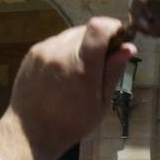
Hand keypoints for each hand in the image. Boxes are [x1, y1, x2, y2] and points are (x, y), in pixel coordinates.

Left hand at [0, 18, 135, 159]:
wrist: (30, 131)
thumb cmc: (71, 123)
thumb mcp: (100, 104)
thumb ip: (113, 72)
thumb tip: (129, 47)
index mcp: (81, 68)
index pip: (99, 27)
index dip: (113, 27)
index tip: (119, 39)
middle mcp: (60, 53)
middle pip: (87, 28)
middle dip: (99, 39)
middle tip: (101, 61)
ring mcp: (43, 51)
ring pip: (71, 34)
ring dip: (81, 44)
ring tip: (80, 69)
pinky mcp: (32, 52)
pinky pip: (56, 41)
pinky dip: (65, 50)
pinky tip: (64, 71)